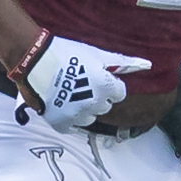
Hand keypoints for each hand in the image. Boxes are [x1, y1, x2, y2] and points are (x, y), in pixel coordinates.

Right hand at [20, 32, 147, 130]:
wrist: (33, 59)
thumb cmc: (66, 53)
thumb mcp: (97, 55)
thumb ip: (124, 63)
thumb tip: (148, 65)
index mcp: (105, 87)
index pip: (119, 94)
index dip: (109, 85)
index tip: (96, 78)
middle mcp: (94, 103)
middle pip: (105, 106)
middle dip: (98, 97)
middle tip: (82, 84)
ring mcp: (76, 114)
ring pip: (90, 118)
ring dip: (84, 109)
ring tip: (71, 94)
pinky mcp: (59, 122)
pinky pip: (72, 127)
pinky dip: (68, 118)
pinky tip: (62, 105)